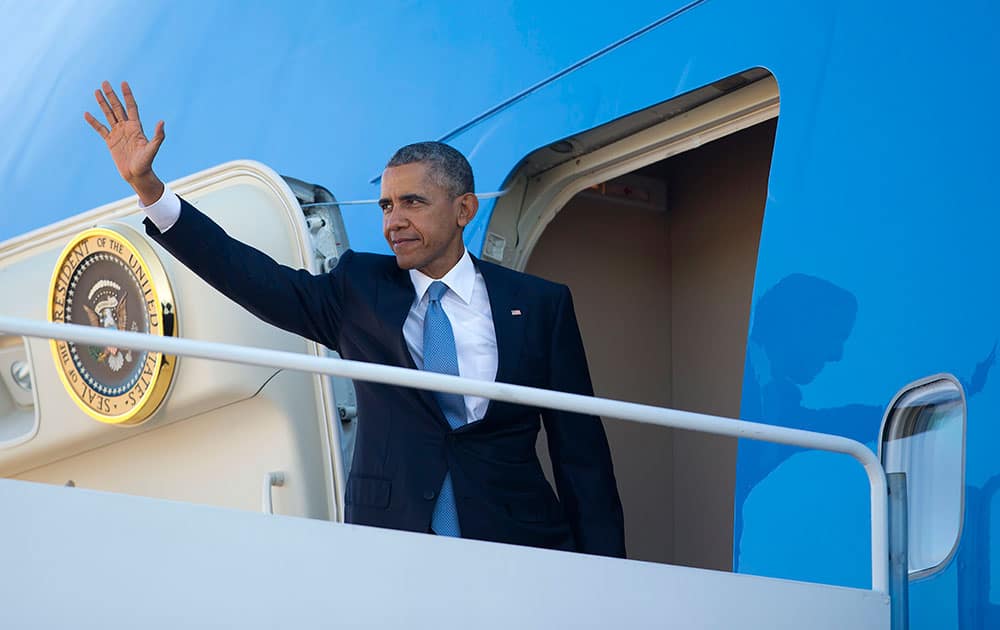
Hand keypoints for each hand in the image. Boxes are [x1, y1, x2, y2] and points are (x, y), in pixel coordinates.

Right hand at [85, 81, 165, 204]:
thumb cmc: (146, 163)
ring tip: (96, 91)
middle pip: (118, 108)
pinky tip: (87, 114)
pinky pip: (100, 129)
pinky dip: (93, 122)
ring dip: (103, 104)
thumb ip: (158, 136)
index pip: (131, 107)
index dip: (127, 95)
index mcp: (136, 127)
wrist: (137, 175)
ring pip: (109, 115)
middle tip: (105, 82)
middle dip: (112, 95)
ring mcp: (118, 134)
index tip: (123, 83)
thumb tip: (162, 122)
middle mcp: (126, 128)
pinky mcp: (110, 142)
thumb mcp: (153, 149)